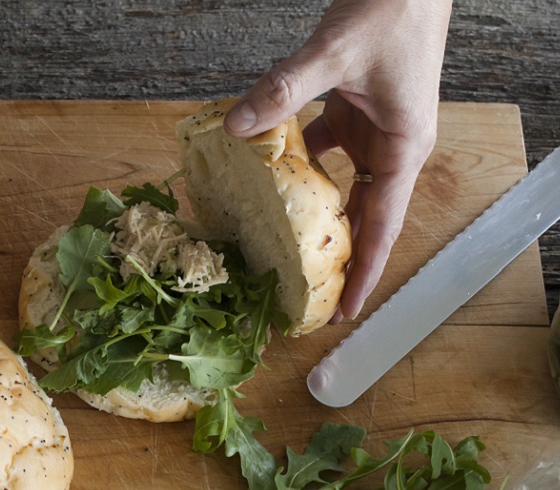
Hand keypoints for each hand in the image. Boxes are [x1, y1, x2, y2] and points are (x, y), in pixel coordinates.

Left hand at [224, 0, 452, 320]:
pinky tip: (261, 175)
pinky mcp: (350, 112)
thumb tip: (236, 126)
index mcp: (405, 147)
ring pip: (340, 186)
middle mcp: (393, 146)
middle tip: (305, 294)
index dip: (364, 271)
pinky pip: (321, 151)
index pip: (382, 224)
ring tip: (281, 248)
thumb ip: (284, 90)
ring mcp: (372, 130)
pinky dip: (294, 165)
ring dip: (312, 213)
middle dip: (336, 256)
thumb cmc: (393, 12)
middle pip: (363, 216)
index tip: (345, 310)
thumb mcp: (332, 55)